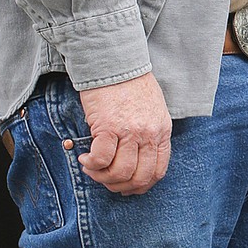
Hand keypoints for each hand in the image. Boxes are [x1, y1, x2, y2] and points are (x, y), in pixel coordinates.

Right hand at [77, 74, 171, 195]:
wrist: (113, 62)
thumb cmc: (129, 84)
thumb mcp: (152, 110)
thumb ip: (149, 134)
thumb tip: (135, 161)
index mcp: (162, 131)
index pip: (158, 171)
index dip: (140, 185)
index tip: (125, 186)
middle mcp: (149, 134)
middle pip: (139, 177)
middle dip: (119, 186)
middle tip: (105, 180)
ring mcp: (130, 131)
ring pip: (120, 172)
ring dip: (102, 177)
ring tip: (92, 168)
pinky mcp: (109, 126)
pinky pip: (101, 159)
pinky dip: (91, 164)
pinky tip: (85, 158)